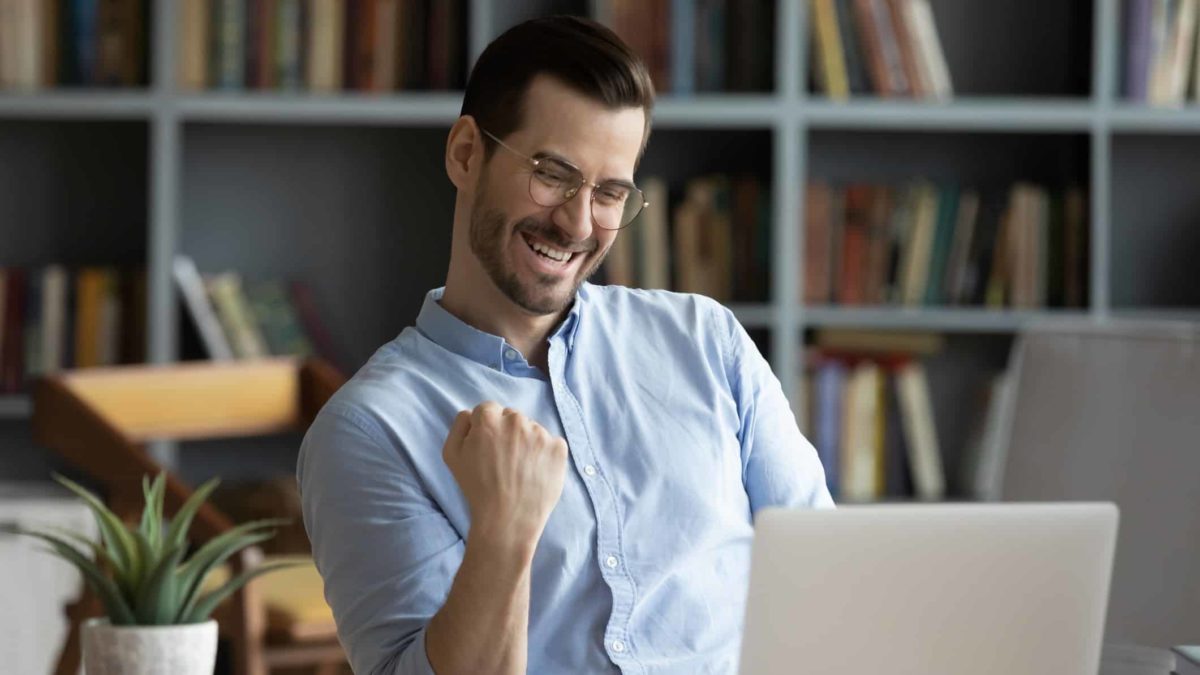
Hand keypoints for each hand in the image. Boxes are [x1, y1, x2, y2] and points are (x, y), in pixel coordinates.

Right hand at [442, 402, 568, 548]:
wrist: (508, 518)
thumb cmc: (476, 489)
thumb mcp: (452, 455)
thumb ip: (460, 425)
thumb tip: (472, 413)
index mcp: (489, 419)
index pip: (489, 409)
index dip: (486, 428)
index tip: (488, 446)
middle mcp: (516, 421)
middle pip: (512, 417)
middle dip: (507, 432)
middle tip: (503, 460)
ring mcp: (540, 433)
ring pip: (532, 429)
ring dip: (526, 443)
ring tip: (519, 470)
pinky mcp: (558, 447)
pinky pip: (550, 443)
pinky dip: (544, 454)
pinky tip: (534, 472)